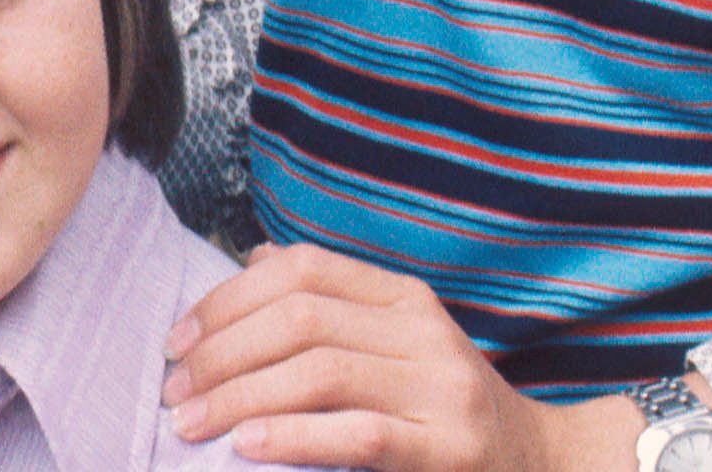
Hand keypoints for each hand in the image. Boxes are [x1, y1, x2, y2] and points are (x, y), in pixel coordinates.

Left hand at [162, 243, 646, 471]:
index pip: (303, 269)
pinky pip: (357, 433)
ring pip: (320, 370)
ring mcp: (440, 388)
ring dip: (239, 395)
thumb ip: (335, 305)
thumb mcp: (397, 344)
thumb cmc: (443, 411)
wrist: (538, 466)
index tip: (179, 340)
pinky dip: (293, 437)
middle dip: (222, 352)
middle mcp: (424, 330)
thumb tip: (253, 261)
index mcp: (405, 298)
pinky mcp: (446, 448)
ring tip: (190, 423)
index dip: (228, 299)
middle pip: (301, 317)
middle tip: (172, 389)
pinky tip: (248, 445)